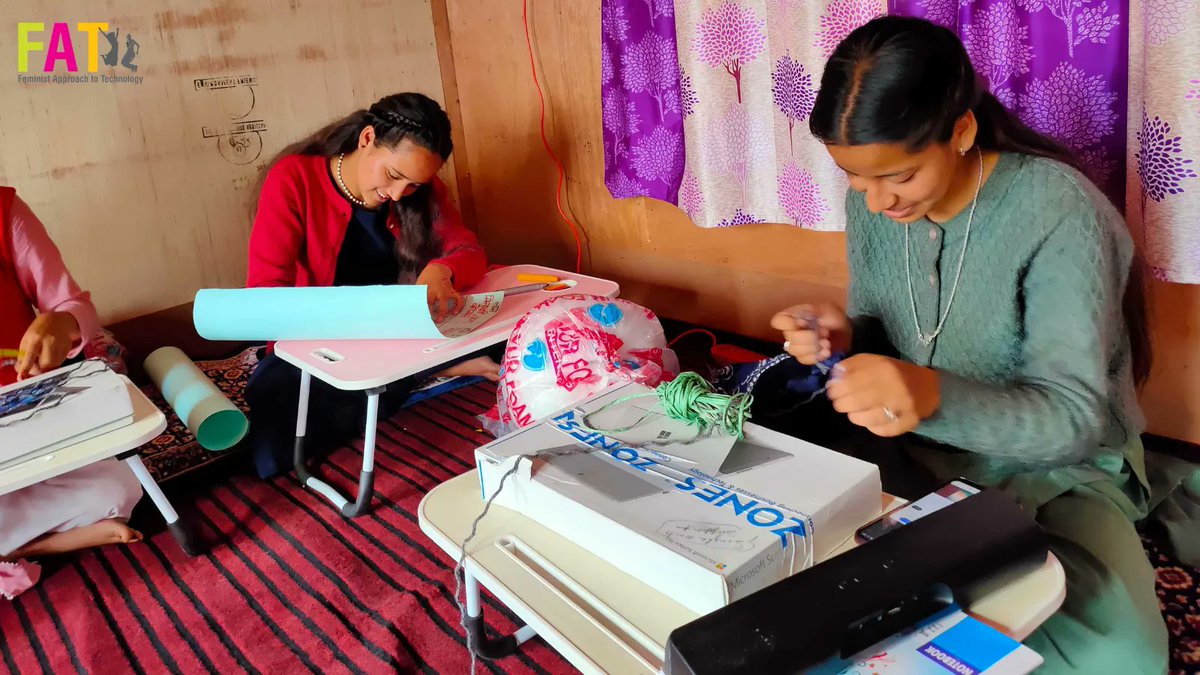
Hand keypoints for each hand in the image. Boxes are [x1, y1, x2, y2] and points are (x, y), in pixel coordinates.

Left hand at [16, 311, 80, 379]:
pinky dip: (54, 362)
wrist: (58, 321)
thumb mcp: (27, 339)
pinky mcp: (68, 348)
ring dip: (47, 366)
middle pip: (45, 364)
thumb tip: (21, 369)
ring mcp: (60, 345)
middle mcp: (49, 342)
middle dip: (39, 369)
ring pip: (54, 365)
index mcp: (35, 338)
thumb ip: (24, 354)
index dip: (25, 368)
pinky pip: (60, 362)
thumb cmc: (39, 331)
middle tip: (34, 368)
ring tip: (44, 358)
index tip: (21, 378)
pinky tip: (52, 354)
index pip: (29, 356)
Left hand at [416, 262, 461, 322]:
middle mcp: (435, 292)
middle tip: (428, 321)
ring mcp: (444, 292)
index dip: (420, 311)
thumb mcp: (419, 285)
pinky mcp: (452, 291)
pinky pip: (458, 299)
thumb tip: (412, 307)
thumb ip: (417, 295)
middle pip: (431, 304)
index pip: (421, 302)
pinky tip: (455, 312)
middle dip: (429, 313)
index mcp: (425, 290)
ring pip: (444, 303)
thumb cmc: (426, 280)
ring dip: (443, 312)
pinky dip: (458, 306)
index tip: (419, 318)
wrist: (437, 270)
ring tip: (441, 319)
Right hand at [770, 302, 851, 364]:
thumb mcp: (825, 308)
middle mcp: (791, 331)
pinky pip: (803, 360)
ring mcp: (797, 345)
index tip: (803, 323)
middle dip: (808, 337)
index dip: (787, 325)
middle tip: (825, 333)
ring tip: (827, 343)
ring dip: (812, 348)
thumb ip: (810, 312)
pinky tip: (827, 352)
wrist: (847, 331)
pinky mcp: (806, 357)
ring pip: (794, 351)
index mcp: (792, 316)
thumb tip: (797, 321)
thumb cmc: (834, 316)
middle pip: (789, 338)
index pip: (777, 321)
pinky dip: (816, 357)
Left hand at [826, 354, 940, 436]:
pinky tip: (872, 418)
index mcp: (883, 368)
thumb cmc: (894, 372)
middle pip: (854, 403)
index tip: (832, 392)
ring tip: (856, 410)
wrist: (929, 386)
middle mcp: (893, 388)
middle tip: (841, 403)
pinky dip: (872, 426)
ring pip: (864, 419)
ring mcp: (902, 407)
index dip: (835, 390)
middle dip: (841, 404)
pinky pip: (881, 430)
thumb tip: (832, 379)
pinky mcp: (909, 423)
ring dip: (855, 416)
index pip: (848, 383)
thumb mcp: (872, 361)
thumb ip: (850, 367)